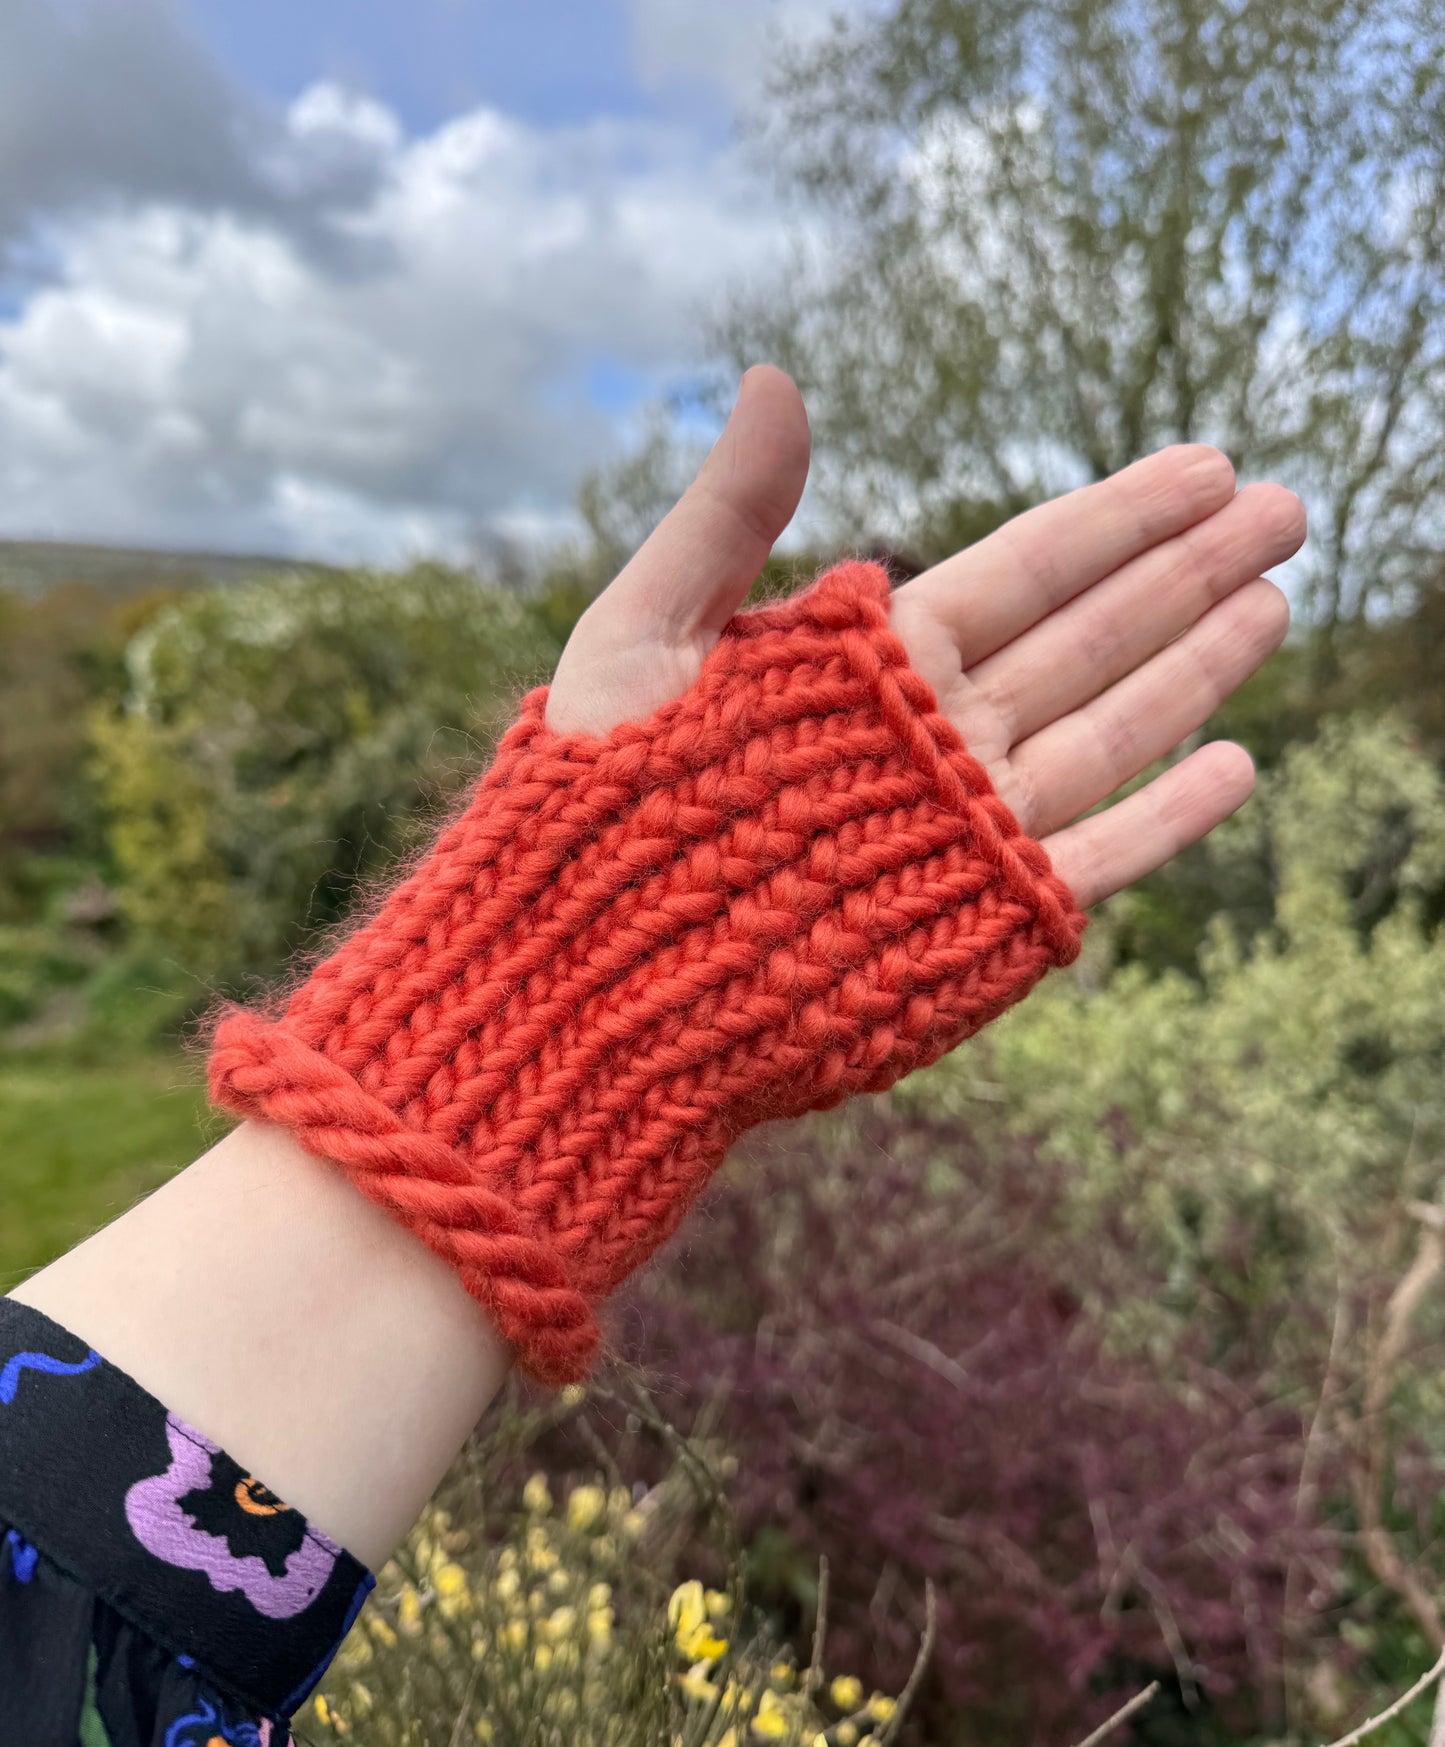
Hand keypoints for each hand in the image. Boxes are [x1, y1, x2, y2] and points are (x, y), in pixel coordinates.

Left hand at [548, 366, 1305, 906]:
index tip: (1201, 464)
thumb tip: (774, 379)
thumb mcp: (641, 637)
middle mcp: (934, 740)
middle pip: (1089, 636)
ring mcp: (964, 829)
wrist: (590, 980)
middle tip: (1283, 505)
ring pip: (1110, 731)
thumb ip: (726, 520)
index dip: (1116, 516)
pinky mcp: (980, 916)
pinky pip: (1098, 855)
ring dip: (1196, 666)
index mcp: (866, 666)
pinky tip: (1234, 763)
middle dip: (1187, 570)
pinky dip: (1169, 817)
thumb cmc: (590, 810)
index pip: (1023, 570)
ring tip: (1276, 600)